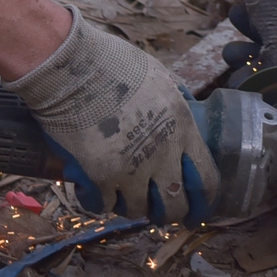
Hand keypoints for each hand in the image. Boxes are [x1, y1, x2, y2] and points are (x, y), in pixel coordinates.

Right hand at [7, 11, 217, 223]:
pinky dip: (99, 201)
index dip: (202, 202)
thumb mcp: (161, 77)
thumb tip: (187, 109)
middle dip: (167, 213)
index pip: (206, 180)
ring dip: (131, 205)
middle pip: (174, 206)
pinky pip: (103, 205)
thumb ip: (176, 100)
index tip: (195, 210)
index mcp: (182, 128)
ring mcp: (130, 169)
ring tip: (121, 195)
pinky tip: (94, 190)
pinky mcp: (98, 177)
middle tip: (157, 211)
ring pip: (138, 210)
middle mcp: (161, 154)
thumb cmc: (114, 63)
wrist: (71, 67)